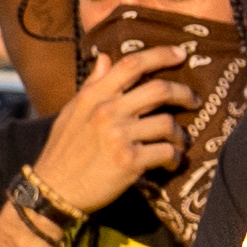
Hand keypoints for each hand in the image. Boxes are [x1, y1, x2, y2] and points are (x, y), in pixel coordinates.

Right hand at [22, 41, 189, 220]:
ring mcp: (118, 136)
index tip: (181, 54)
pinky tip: (171, 162)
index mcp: (93, 97)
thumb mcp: (71, 114)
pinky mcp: (129, 161)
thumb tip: (105, 57)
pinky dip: (175, 158)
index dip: (160, 55)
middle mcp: (106, 112)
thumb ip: (91, 86)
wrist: (53, 192)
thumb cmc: (64, 152)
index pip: (131, 64)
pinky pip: (167, 151)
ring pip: (168, 123)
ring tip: (179, 142)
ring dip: (180, 134)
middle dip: (184, 94)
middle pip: (160, 89)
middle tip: (193, 101)